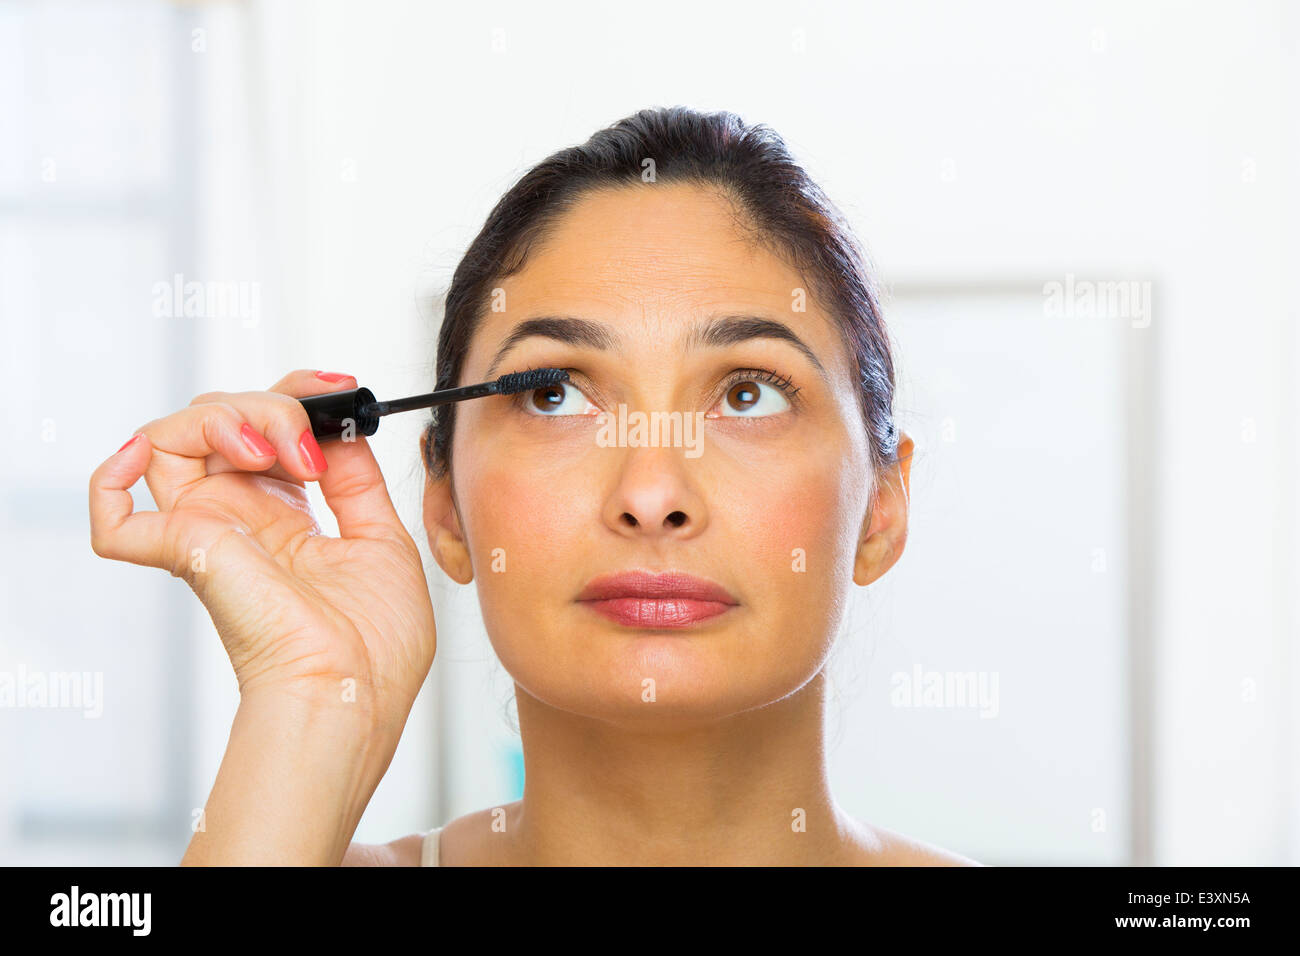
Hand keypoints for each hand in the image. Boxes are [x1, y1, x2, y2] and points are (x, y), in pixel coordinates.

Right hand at [89, 369, 436, 737]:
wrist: (352, 693)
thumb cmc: (373, 645)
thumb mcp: (382, 540)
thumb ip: (359, 483)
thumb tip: (344, 431)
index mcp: (285, 519)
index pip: (268, 431)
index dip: (298, 396)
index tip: (341, 388)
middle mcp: (240, 520)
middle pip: (222, 422)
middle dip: (272, 402)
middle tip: (312, 441)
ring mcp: (208, 533)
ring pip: (176, 437)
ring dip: (228, 417)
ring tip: (277, 452)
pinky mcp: (183, 552)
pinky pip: (112, 514)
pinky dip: (111, 476)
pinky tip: (147, 454)